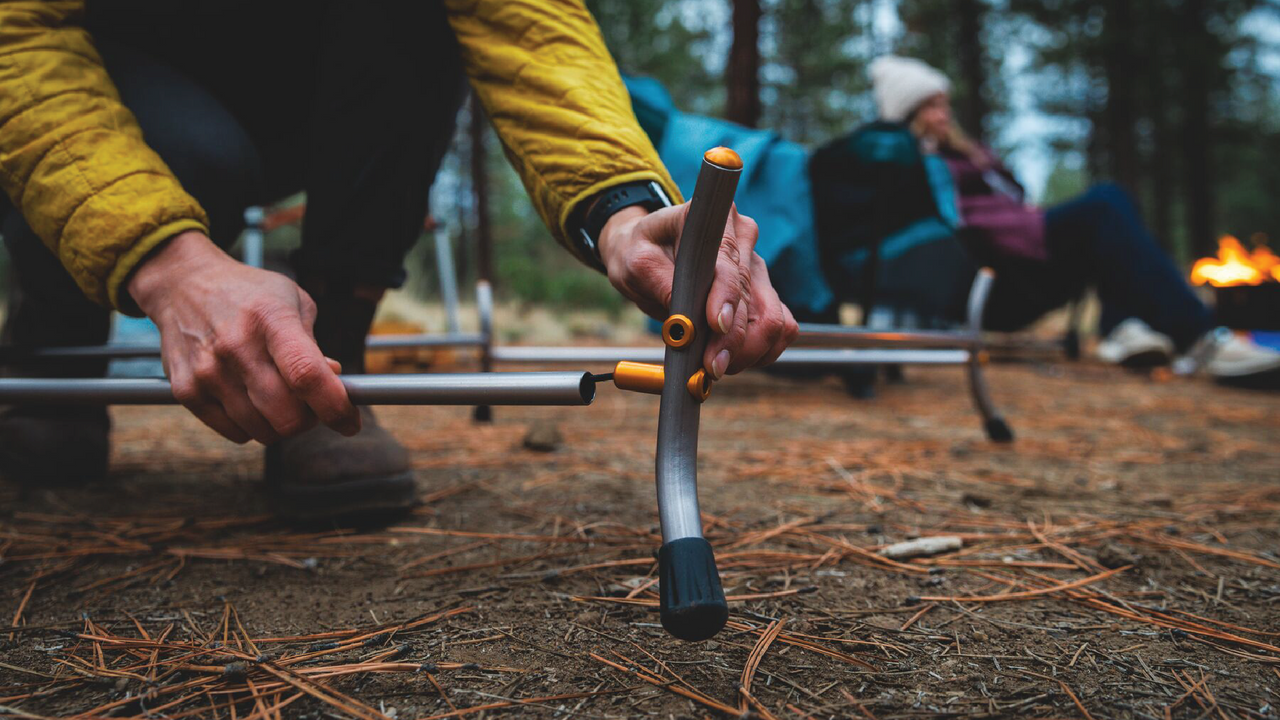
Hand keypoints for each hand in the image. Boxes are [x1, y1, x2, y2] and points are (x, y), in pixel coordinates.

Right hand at [127, 232, 360, 443]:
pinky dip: (253, 426)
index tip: (350, 422)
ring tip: (279, 398)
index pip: (307, 375)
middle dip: (310, 420)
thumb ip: (314, 347)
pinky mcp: (186, 390)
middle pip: (287, 415)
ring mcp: (207, 371)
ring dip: (280, 424)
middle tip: (310, 405)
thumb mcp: (292, 302)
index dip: (334, 407)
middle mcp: (236, 346)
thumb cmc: (249, 295)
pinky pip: (235, 433)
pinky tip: (252, 400)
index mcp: (271, 318)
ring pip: (263, 431)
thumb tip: (334, 385)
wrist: (184, 285)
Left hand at [597, 204, 797, 378]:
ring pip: (774, 320)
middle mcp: (744, 240)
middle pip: (756, 301)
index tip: (715, 325)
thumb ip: (661, 285)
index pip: (730, 264)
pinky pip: (782, 328)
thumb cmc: (641, 252)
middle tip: (709, 367)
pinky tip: (735, 358)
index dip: (726, 298)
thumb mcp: (637, 262)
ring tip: (715, 364)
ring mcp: (757, 267)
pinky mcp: (763, 291)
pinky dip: (762, 351)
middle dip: (733, 341)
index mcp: (714, 221)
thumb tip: (684, 322)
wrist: (648, 252)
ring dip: (748, 351)